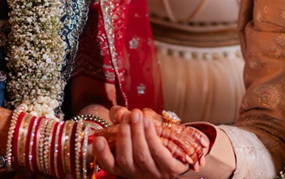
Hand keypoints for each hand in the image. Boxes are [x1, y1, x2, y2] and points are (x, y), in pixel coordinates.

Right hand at [92, 107, 209, 178]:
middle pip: (125, 159)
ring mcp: (155, 173)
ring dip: (137, 134)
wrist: (186, 150)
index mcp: (127, 167)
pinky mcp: (171, 169)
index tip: (98, 139)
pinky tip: (148, 122)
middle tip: (126, 117)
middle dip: (124, 136)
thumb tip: (118, 112)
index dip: (102, 155)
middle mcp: (138, 174)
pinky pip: (159, 154)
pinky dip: (151, 137)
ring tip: (136, 115)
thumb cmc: (156, 140)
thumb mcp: (138, 129)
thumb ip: (124, 119)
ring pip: (141, 156)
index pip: (110, 165)